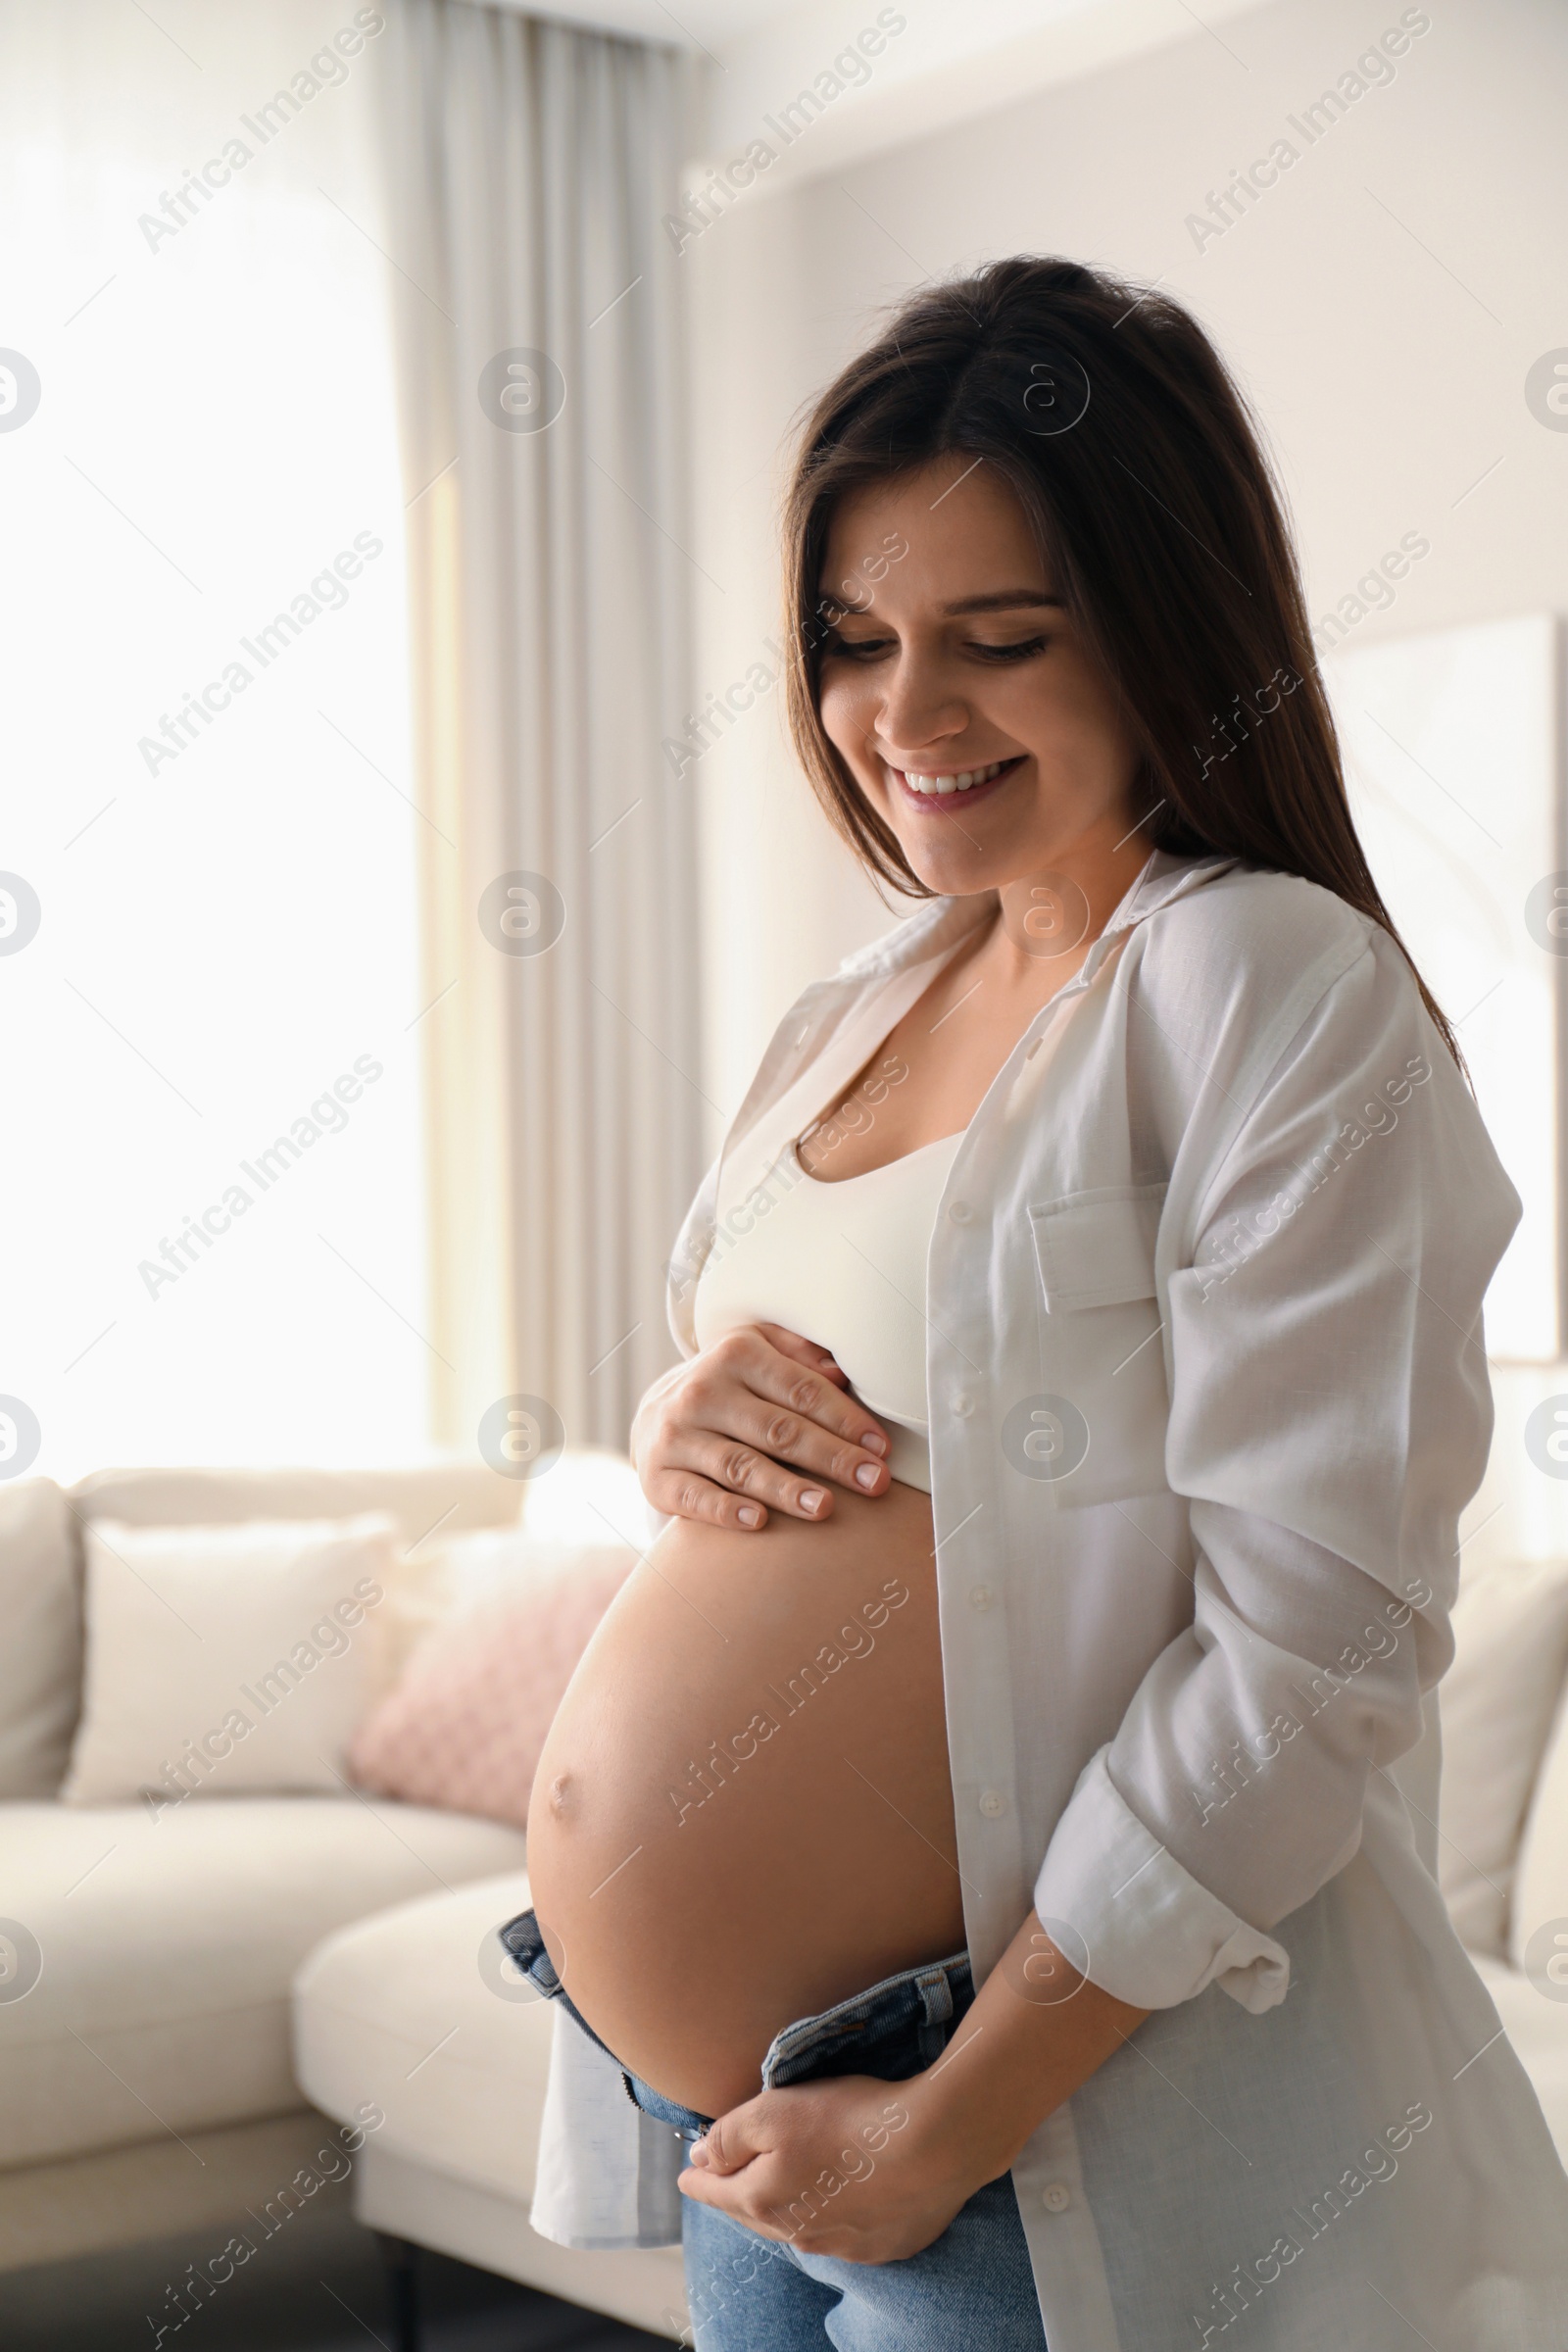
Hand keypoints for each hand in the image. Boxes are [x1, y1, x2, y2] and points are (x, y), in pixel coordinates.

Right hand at [631, 1324, 889, 1531]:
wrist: (655, 1417)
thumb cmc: (732, 1387)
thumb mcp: (761, 1352)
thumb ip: (801, 1356)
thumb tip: (841, 1373)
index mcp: (736, 1354)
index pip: (802, 1390)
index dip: (845, 1419)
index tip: (881, 1448)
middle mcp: (703, 1392)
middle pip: (778, 1430)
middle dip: (832, 1458)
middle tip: (874, 1482)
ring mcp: (677, 1435)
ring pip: (740, 1466)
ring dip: (786, 1489)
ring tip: (825, 1508)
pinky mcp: (659, 1477)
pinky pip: (697, 1497)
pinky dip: (726, 1510)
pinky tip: (758, 1522)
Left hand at [677, 2072, 986, 2263]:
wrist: (934, 2145)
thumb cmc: (848, 2120)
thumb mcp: (774, 2110)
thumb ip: (730, 2135)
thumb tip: (701, 2158)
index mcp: (763, 2200)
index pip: (716, 2191)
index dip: (699, 2178)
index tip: (686, 2175)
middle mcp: (798, 2233)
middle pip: (753, 2214)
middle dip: (736, 2196)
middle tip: (725, 2181)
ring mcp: (843, 2245)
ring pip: (799, 2228)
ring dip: (785, 2209)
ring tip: (781, 2190)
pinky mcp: (883, 2245)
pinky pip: (844, 2233)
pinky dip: (832, 2216)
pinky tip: (841, 2200)